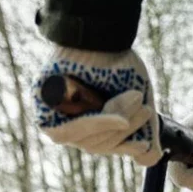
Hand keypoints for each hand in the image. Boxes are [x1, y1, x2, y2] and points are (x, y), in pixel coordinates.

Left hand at [33, 45, 161, 166]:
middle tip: (144, 107)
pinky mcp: (42, 111)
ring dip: (114, 123)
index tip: (142, 143)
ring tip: (134, 99)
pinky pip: (68, 131)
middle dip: (124, 131)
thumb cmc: (117, 62)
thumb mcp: (136, 97)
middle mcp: (69, 124)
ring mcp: (54, 119)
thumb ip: (142, 128)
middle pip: (95, 146)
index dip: (125, 146)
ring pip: (85, 140)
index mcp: (88, 124)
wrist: (102, 33)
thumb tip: (149, 158)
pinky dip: (96, 123)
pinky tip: (115, 116)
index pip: (104, 146)